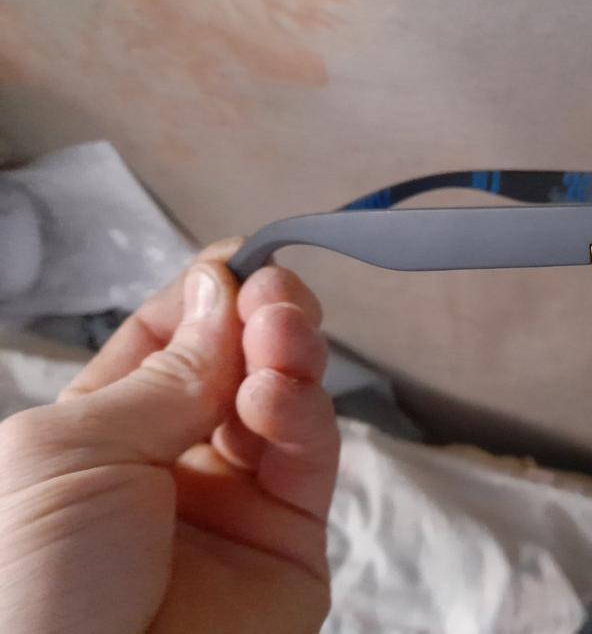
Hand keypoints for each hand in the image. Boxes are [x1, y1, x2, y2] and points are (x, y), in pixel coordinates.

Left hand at [0, 240, 339, 632]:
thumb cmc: (30, 583)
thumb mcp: (71, 453)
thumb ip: (163, 374)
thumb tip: (222, 287)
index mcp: (105, 431)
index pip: (170, 339)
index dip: (209, 293)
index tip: (244, 259)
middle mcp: (175, 459)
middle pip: (237, 363)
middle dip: (261, 316)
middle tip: (277, 293)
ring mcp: (239, 500)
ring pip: (285, 401)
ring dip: (288, 355)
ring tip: (281, 336)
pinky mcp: (293, 542)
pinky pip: (310, 459)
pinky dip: (304, 414)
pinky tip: (277, 395)